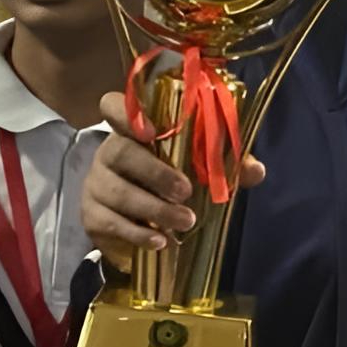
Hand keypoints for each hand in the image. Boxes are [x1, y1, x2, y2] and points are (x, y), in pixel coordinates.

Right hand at [82, 91, 265, 271]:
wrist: (139, 226)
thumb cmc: (171, 183)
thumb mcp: (199, 169)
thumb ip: (225, 163)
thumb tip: (255, 170)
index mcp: (133, 130)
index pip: (114, 106)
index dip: (127, 113)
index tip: (152, 131)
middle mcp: (109, 152)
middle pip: (121, 152)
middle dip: (154, 172)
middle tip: (185, 191)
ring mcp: (97, 184)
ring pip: (117, 191)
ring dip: (153, 208)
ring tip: (185, 221)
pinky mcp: (91, 215)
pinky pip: (110, 223)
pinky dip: (138, 233)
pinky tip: (161, 241)